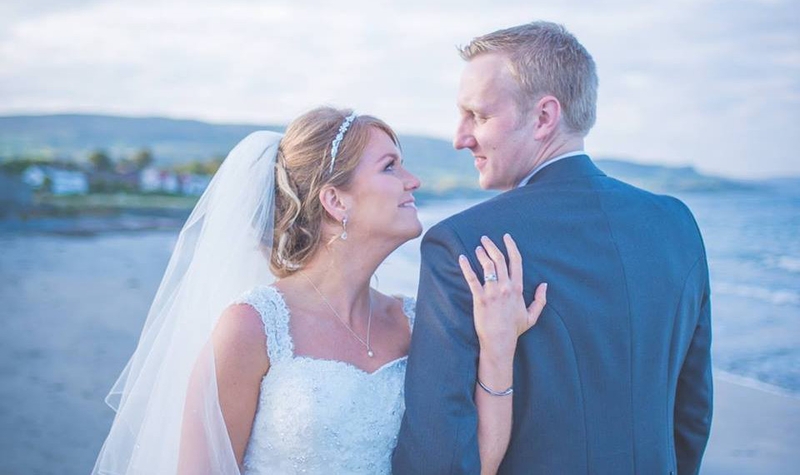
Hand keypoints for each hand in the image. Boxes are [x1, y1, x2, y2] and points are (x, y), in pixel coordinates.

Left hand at [458, 234, 546, 354]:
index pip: (515, 261)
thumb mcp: (532, 315)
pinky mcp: (479, 298)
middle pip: (499, 259)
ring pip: (487, 266)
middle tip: (485, 239)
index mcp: (517, 288)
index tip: (506, 237)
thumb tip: (544, 285)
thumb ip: (540, 300)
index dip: (511, 246)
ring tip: (477, 248)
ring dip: (481, 254)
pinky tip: (461, 258)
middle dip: (492, 246)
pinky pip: (472, 279)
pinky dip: (466, 267)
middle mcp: (505, 287)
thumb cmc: (514, 329)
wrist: (500, 341)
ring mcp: (492, 292)